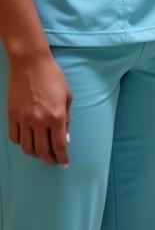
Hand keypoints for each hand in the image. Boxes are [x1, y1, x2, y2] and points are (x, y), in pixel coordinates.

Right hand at [7, 51, 71, 166]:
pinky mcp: (11, 117)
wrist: (31, 65)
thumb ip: (67, 119)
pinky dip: (21, 143)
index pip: (58, 145)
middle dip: (49, 159)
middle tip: (54, 162)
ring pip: (27, 147)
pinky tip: (28, 141)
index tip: (64, 164)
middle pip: (42, 150)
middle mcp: (39, 121)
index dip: (62, 157)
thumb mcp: (67, 96)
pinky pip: (15, 137)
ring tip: (42, 153)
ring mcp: (23, 120)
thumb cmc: (53, 77)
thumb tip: (64, 138)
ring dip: (35, 154)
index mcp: (56, 116)